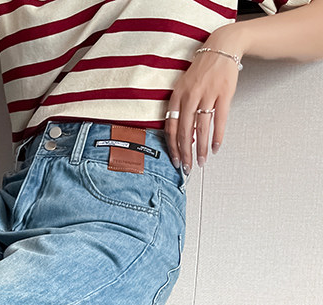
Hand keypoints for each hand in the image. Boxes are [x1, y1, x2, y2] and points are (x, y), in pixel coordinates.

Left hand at [164, 44, 240, 172]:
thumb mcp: (184, 87)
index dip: (172, 147)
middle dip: (185, 153)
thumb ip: (181, 109)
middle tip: (188, 167)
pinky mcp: (224, 93)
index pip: (170, 127)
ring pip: (201, 129)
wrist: (221, 47)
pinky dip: (217, 136)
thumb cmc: (202, 70)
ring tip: (201, 161)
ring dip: (201, 148)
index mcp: (177, 96)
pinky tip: (215, 147)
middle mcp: (190, 96)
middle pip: (184, 132)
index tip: (175, 160)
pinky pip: (219, 120)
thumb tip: (182, 135)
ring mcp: (207, 94)